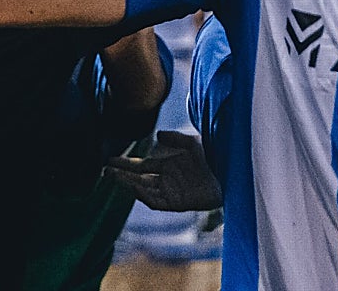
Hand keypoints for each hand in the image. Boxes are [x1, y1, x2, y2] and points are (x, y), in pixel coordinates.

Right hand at [107, 130, 223, 210]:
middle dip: (122, 176)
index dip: (125, 164)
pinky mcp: (179, 202)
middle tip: (105, 171)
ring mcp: (173, 191)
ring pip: (144, 190)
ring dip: (129, 185)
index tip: (109, 161)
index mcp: (169, 165)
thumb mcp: (194, 143)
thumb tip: (157, 136)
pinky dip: (145, 195)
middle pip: (139, 179)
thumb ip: (175, 140)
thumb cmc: (216, 154)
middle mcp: (168, 179)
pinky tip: (136, 187)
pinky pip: (157, 201)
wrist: (232, 169)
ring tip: (115, 177)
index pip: (141, 166)